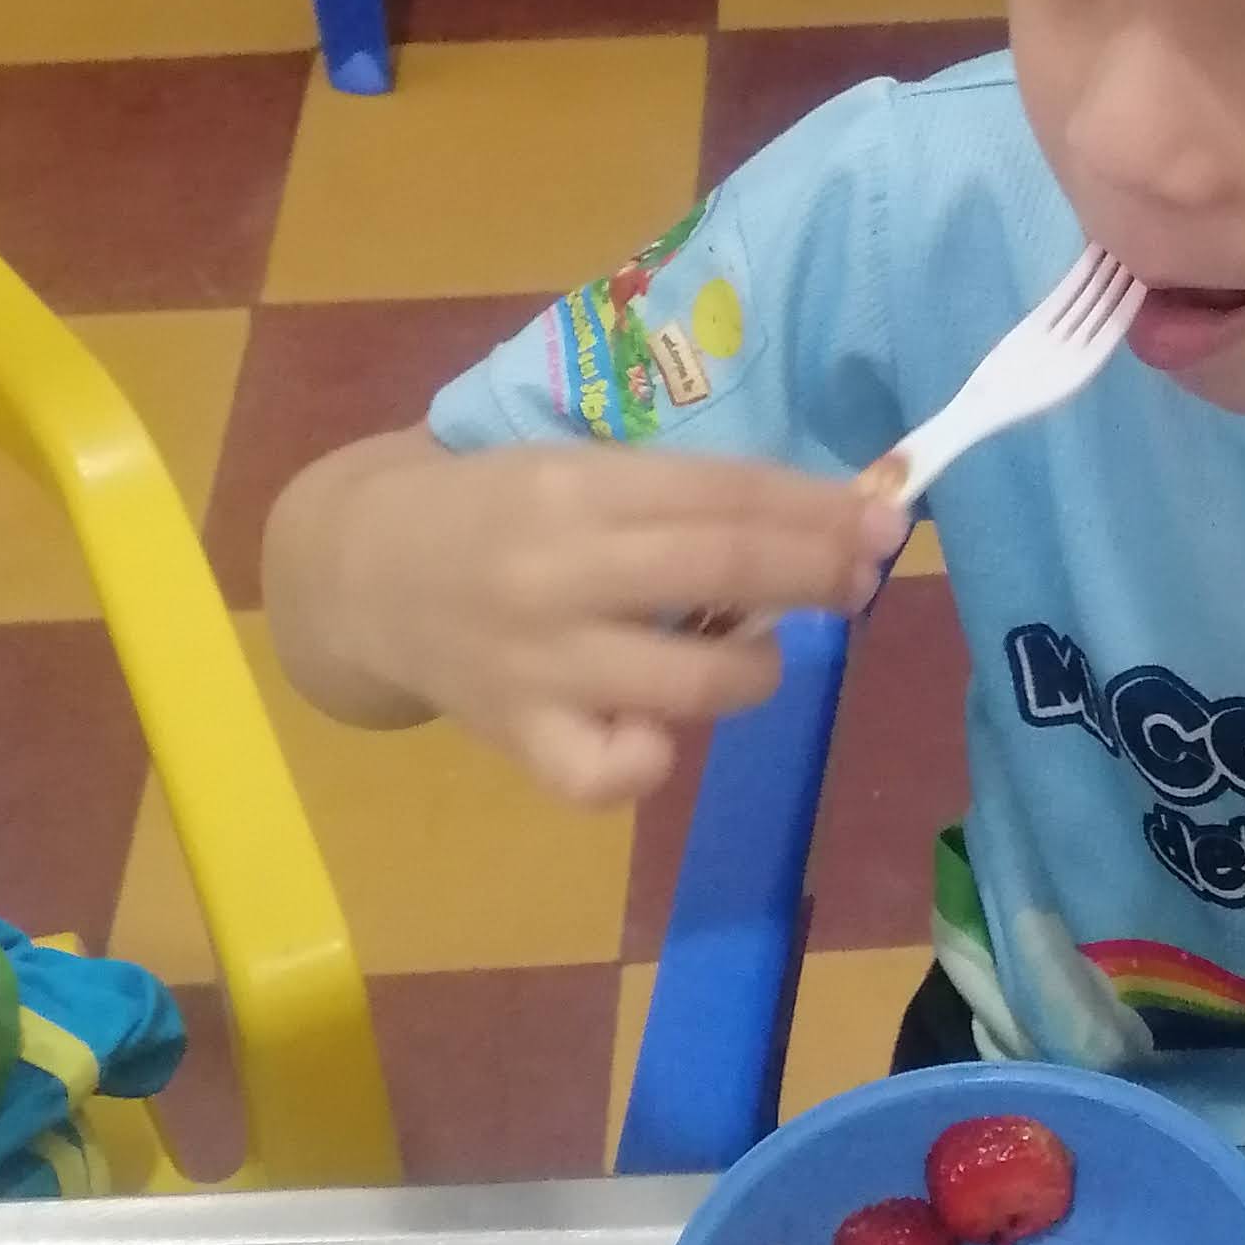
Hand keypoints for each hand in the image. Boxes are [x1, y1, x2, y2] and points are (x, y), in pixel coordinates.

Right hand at [289, 435, 903, 809]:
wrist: (361, 579)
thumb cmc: (496, 512)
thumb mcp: (576, 470)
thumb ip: (678, 494)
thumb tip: (826, 509)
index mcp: (575, 487)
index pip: (724, 493)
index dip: (817, 507)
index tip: (883, 515)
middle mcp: (559, 576)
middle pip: (724, 569)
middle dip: (818, 572)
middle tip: (865, 575)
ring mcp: (540, 666)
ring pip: (690, 684)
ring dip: (755, 669)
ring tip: (755, 653)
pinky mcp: (521, 740)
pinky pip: (612, 775)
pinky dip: (652, 759)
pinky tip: (657, 729)